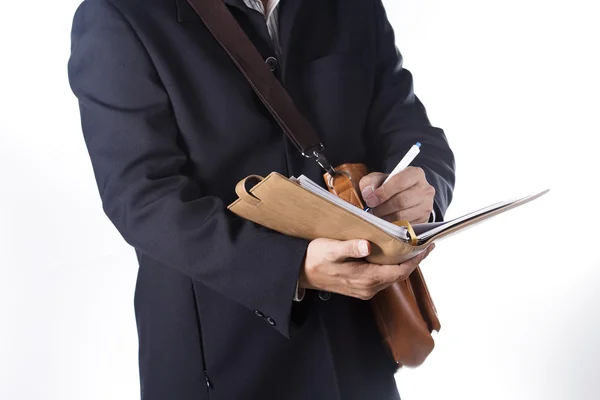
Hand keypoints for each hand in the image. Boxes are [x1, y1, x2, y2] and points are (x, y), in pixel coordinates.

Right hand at [299, 238, 434, 299]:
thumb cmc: (314, 258)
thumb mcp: (330, 249)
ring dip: (403, 264)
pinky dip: (392, 267)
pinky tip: (393, 256)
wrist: (299, 273)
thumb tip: (368, 246)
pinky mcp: (360, 288)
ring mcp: (365, 289)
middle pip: (399, 275)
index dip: (415, 260)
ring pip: (391, 277)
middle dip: (413, 260)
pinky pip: (383, 278)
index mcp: (365, 278)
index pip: (399, 271)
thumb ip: (349, 247)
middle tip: (425, 243)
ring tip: (412, 247)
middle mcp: (368, 288)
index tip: (428, 246)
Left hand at [359, 167, 434, 223]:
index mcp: (415, 174)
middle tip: (371, 210)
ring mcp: (426, 206)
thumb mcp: (379, 178)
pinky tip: (385, 222)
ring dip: (385, 218)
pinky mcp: (423, 221)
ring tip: (377, 216)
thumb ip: (370, 182)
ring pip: (402, 216)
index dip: (383, 192)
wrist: (404, 197)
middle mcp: (425, 190)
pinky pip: (404, 227)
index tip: (370, 200)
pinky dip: (392, 226)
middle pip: (401, 201)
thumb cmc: (391, 186)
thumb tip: (368, 194)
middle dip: (382, 208)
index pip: (399, 182)